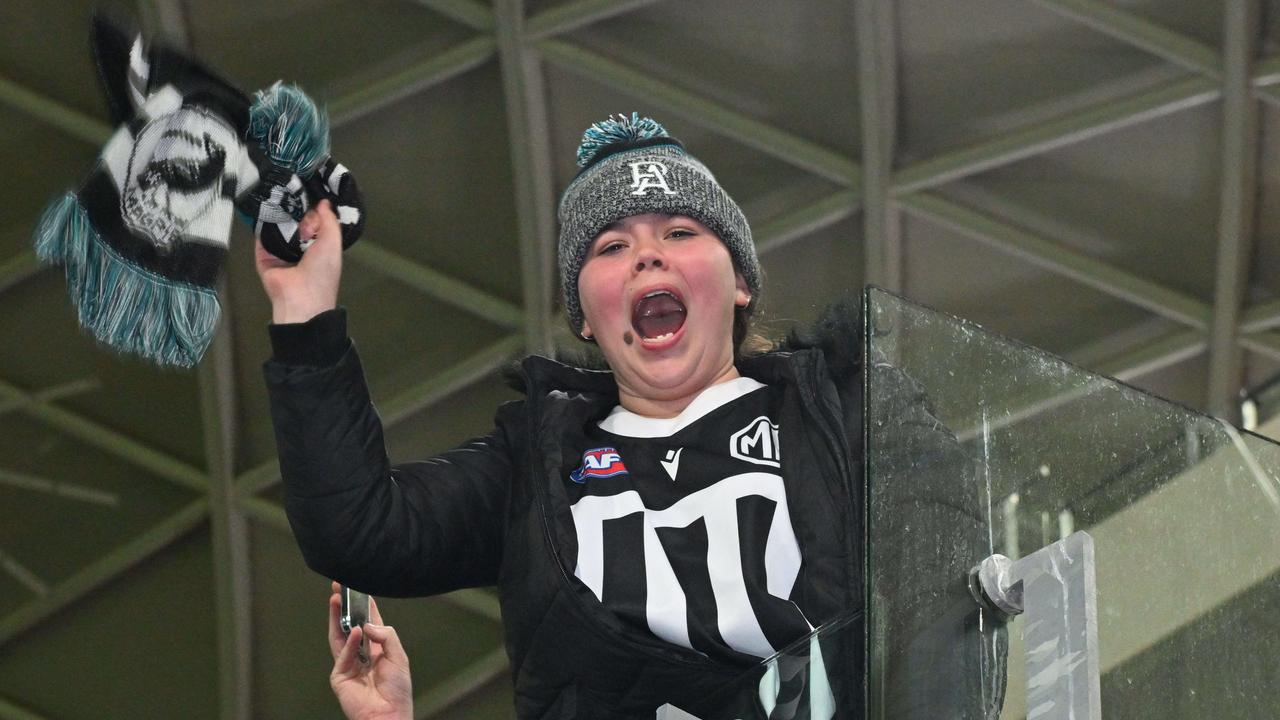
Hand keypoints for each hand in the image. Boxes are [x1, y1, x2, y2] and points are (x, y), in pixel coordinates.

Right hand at [256, 200, 343, 323]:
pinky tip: (264, 210)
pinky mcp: (264, 255)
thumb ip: (330, 221)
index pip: (315, 222)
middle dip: (295, 210)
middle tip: (293, 195)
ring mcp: (281, 252)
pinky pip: (261, 237)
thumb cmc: (322, 273)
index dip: (313, 210)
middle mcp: (300, 248)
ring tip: (277, 197)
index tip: (310, 195)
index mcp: (319, 247)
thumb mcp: (333, 242)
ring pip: (278, 227)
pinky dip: (262, 225)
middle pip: (295, 222)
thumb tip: (324, 203)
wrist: (301, 296)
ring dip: (278, 215)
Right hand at [328, 581, 412, 719]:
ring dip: (338, 618)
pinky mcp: (340, 675)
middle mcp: (361, 654)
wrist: (389, 715)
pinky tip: (356, 631)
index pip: (369, 622)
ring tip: (337, 600)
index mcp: (377, 649)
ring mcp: (348, 664)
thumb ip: (386, 636)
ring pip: (340, 636)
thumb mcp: (399, 656)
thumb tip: (367, 625)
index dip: (364, 605)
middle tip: (339, 588)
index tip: (358, 588)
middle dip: (345, 607)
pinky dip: (349, 642)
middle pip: (350, 625)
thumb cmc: (397, 690)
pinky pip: (342, 654)